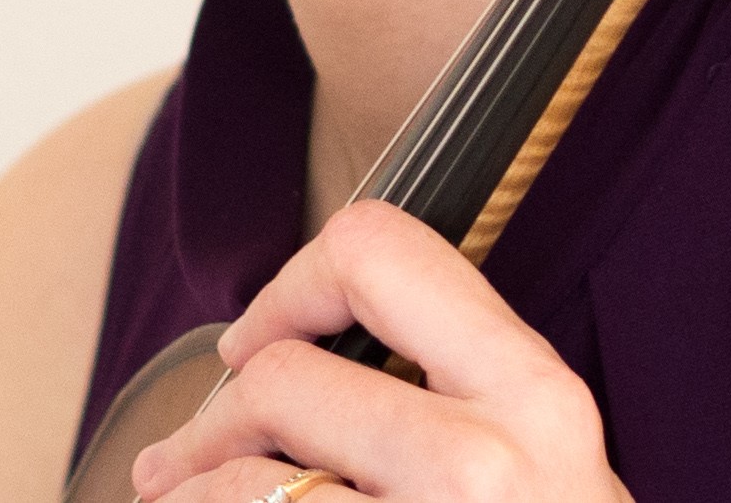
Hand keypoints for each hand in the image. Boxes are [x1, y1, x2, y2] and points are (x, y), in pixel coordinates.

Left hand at [130, 198, 632, 501]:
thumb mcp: (542, 462)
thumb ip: (456, 387)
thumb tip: (290, 343)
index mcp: (535, 395)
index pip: (382, 251)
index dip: (295, 284)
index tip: (265, 334)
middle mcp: (486, 464)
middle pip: (283, 376)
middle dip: (215, 419)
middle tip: (189, 453)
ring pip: (242, 484)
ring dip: (190, 497)